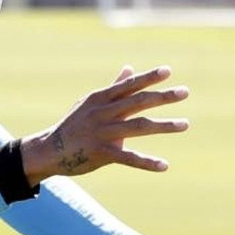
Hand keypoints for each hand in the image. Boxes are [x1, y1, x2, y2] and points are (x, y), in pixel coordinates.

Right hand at [20, 65, 188, 185]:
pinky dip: (147, 162)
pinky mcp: (102, 154)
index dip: (148, 77)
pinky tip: (164, 165)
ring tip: (185, 124)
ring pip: (138, 127)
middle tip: (185, 92)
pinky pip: (128, 158)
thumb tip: (130, 68)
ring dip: (163, 126)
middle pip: (138, 102)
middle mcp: (103, 113)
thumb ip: (114, 87)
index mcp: (101, 99)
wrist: (50, 150)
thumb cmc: (74, 124)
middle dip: (162, 96)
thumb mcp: (90, 102)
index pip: (129, 85)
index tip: (168, 71)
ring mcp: (102, 133)